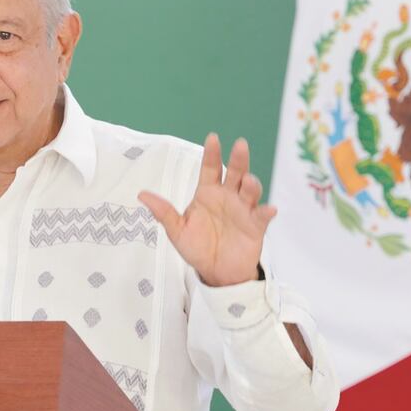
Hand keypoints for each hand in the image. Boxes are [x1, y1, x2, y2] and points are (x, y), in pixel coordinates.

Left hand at [138, 133, 276, 286]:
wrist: (215, 272)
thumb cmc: (197, 247)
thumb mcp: (177, 230)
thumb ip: (163, 212)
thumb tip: (142, 194)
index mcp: (208, 193)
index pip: (210, 169)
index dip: (211, 154)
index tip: (213, 138)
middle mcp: (227, 197)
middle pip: (235, 173)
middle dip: (238, 159)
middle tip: (240, 145)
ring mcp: (243, 210)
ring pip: (250, 191)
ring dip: (251, 185)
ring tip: (248, 181)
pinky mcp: (255, 226)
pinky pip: (261, 216)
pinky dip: (265, 211)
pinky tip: (268, 209)